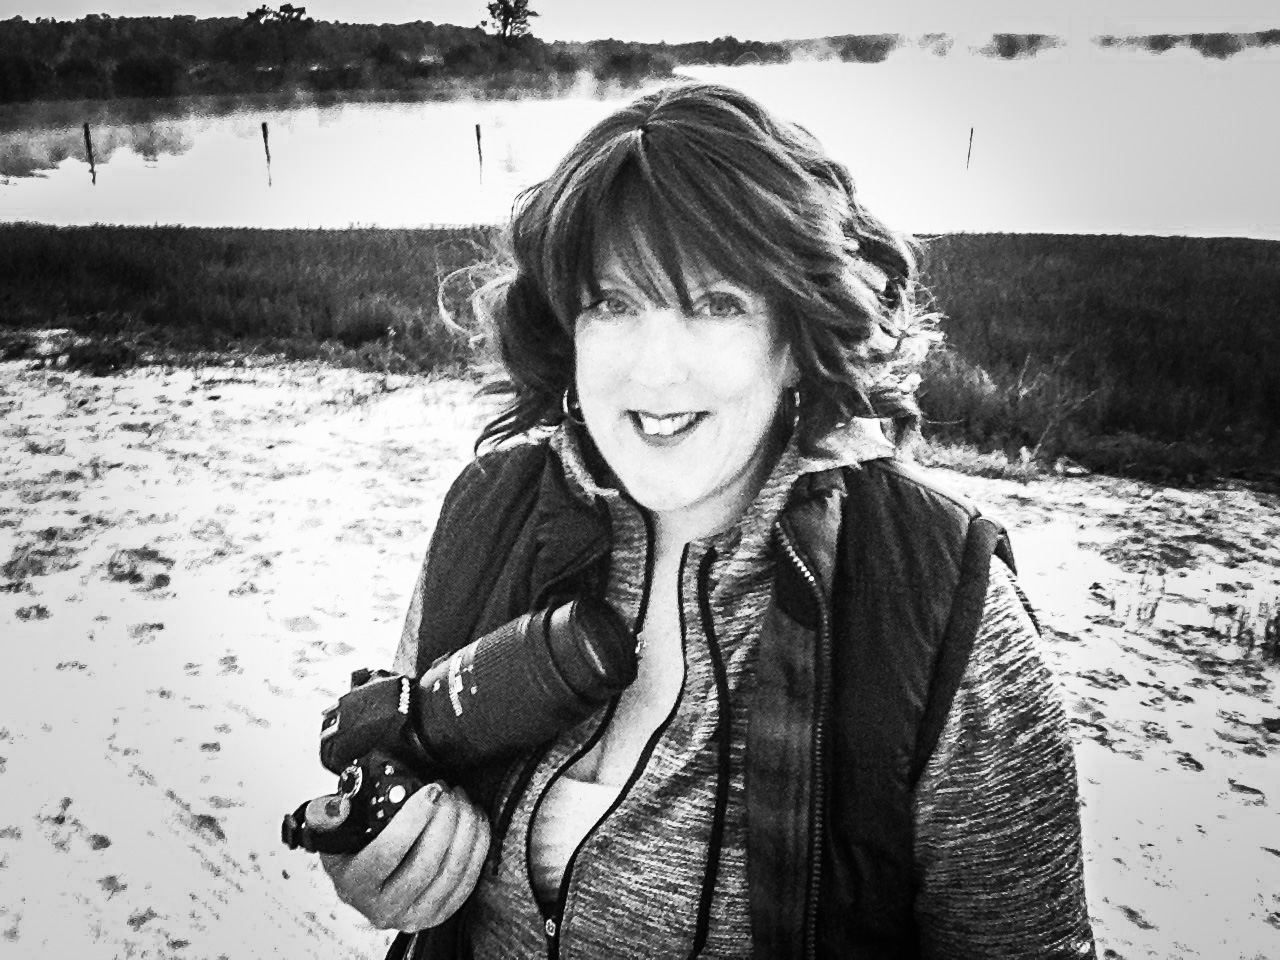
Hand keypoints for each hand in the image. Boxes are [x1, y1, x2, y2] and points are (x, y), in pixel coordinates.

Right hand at [318, 782, 489, 930]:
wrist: (368, 884)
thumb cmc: (354, 852)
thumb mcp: (332, 834)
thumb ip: (327, 816)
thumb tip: (339, 805)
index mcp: (354, 885)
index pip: (388, 852)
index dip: (414, 819)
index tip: (431, 790)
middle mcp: (382, 909)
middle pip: (425, 864)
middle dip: (445, 820)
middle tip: (449, 790)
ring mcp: (413, 916)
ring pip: (450, 872)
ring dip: (464, 830)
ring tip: (462, 800)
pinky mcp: (439, 914)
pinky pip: (467, 880)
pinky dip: (477, 847)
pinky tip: (475, 820)